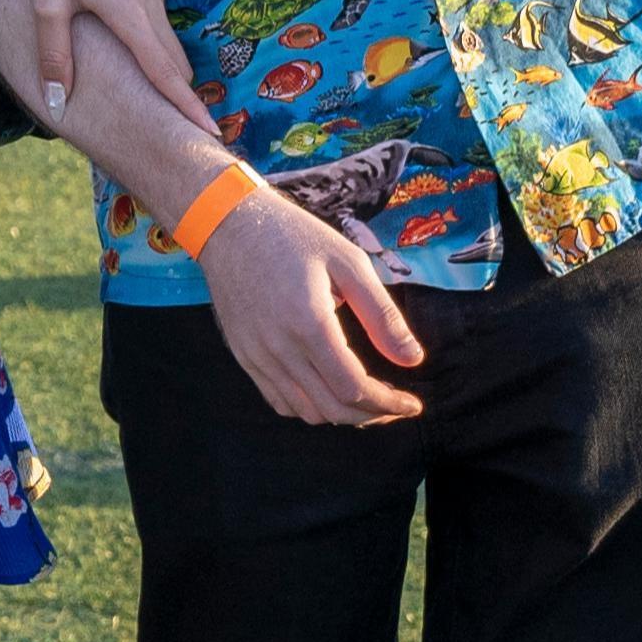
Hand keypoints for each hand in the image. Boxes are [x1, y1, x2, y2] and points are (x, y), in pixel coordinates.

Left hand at [22, 0, 213, 126]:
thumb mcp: (46, 3)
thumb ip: (53, 56)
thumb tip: (56, 103)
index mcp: (131, 15)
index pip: (166, 73)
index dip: (187, 107)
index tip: (209, 135)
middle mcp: (151, 5)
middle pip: (175, 63)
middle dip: (184, 98)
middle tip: (190, 136)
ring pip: (167, 43)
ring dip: (169, 73)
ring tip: (168, 106)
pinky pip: (157, 24)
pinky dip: (157, 48)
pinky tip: (141, 59)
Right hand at [194, 186, 426, 425]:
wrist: (229, 226)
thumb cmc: (293, 236)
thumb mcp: (348, 263)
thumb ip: (381, 314)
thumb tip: (412, 358)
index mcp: (309, 323)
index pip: (353, 388)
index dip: (388, 403)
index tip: (412, 403)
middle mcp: (280, 348)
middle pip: (332, 408)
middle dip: (372, 415)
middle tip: (395, 405)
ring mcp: (257, 356)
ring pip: (305, 411)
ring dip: (341, 415)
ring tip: (366, 401)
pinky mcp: (244, 356)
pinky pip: (279, 401)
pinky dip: (309, 408)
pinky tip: (328, 392)